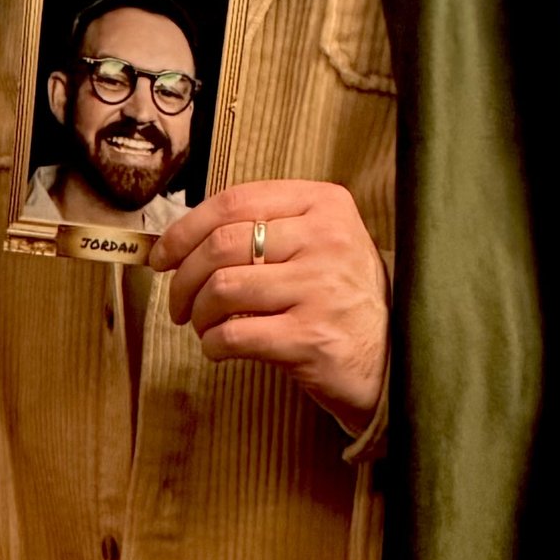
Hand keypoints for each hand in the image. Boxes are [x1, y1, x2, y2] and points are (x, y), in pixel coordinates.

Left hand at [151, 176, 388, 435]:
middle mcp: (326, 240)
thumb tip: (180, 241)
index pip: (234, 202)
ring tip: (203, 326)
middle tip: (178, 302)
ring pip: (221, 289)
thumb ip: (266, 229)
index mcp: (325, 205)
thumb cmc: (342, 298)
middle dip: (183, 278)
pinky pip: (233, 335)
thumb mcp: (320, 244)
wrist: (396, 357)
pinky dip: (213, 344)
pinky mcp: (310, 338)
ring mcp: (320, 289)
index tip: (163, 256)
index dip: (184, 230)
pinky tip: (219, 348)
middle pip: (221, 245)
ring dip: (197, 313)